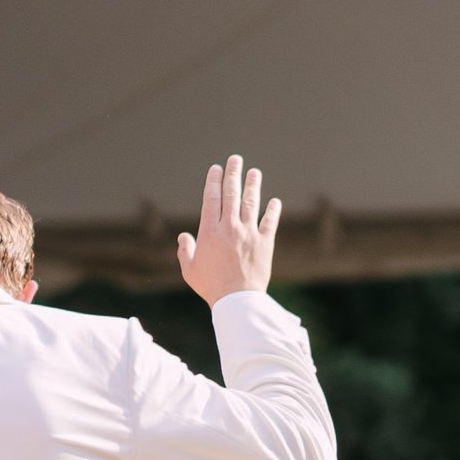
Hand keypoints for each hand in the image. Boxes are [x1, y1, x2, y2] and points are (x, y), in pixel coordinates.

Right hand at [176, 155, 281, 304]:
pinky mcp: (265, 243)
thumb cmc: (211, 287)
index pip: (211, 198)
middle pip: (231, 194)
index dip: (213, 180)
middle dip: (233, 174)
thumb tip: (184, 236)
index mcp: (210, 231)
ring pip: (252, 203)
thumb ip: (186, 250)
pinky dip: (273, 211)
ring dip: (253, 185)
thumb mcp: (190, 269)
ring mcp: (249, 234)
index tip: (216, 168)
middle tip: (235, 159)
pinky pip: (270, 222)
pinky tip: (275, 201)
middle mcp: (230, 227)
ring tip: (254, 172)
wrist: (237, 300)